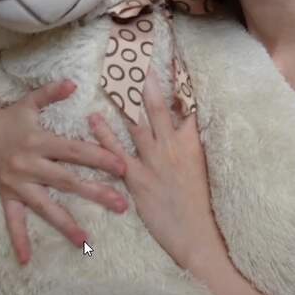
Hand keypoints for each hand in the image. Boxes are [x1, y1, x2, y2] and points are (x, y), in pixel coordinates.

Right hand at [0, 80, 127, 264]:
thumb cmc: (10, 117)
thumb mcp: (28, 101)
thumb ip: (50, 93)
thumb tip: (74, 83)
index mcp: (39, 142)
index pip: (74, 151)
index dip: (98, 158)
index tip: (122, 165)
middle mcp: (30, 166)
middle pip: (67, 182)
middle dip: (95, 192)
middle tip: (121, 204)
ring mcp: (18, 184)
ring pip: (45, 207)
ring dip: (65, 224)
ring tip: (85, 241)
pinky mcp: (8, 196)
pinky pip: (13, 220)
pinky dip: (18, 239)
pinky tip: (26, 260)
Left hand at [89, 70, 227, 270]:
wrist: (195, 234)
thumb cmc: (201, 204)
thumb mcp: (201, 168)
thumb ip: (191, 144)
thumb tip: (185, 123)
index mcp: (192, 142)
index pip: (186, 104)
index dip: (180, 82)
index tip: (173, 61)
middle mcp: (172, 146)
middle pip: (158, 106)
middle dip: (147, 82)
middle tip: (137, 60)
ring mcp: (153, 160)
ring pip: (136, 123)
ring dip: (123, 101)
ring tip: (112, 79)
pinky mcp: (136, 178)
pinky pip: (117, 151)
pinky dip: (104, 134)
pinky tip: (93, 118)